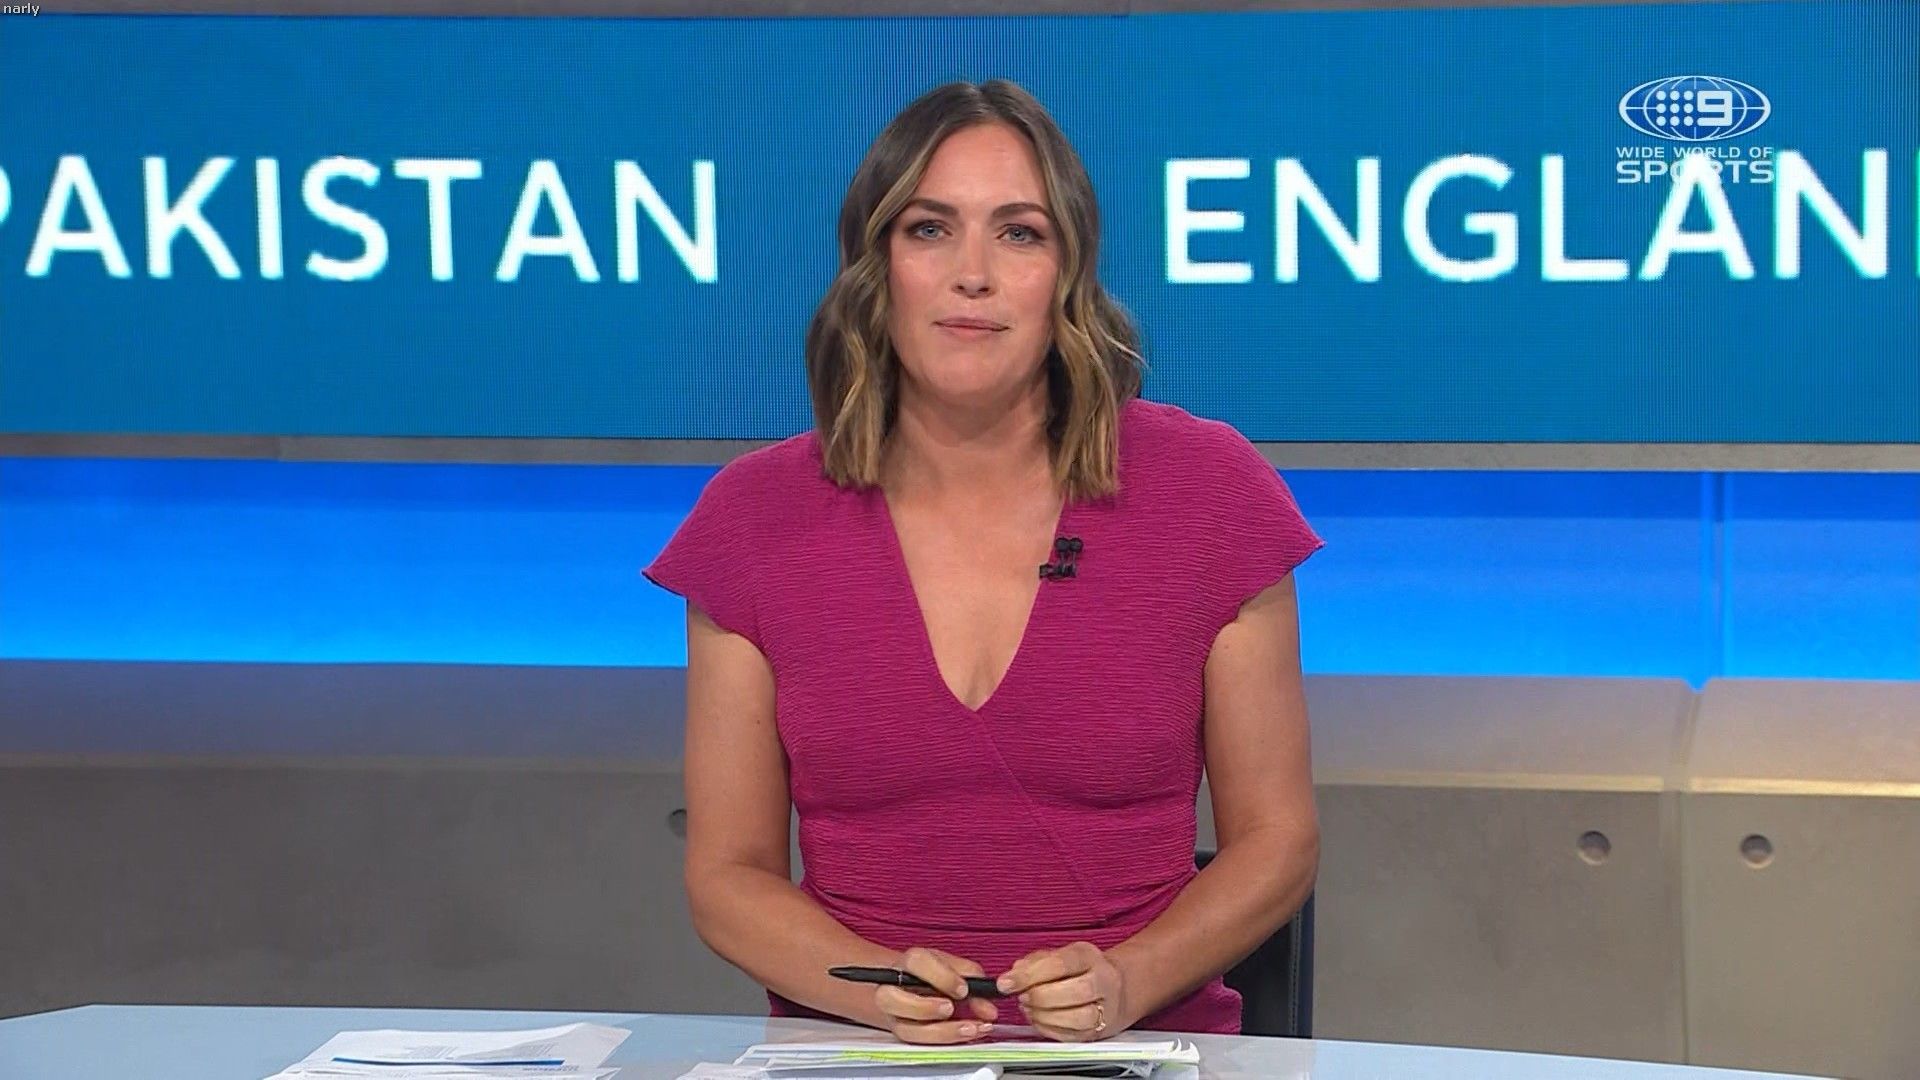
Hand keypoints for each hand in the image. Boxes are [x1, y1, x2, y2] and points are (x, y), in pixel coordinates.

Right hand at [873, 946, 998, 1043]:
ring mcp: (894, 1014)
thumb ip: (972, 979)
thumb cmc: (931, 973)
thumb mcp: (952, 965)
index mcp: (908, 963)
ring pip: (906, 1028)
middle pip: (894, 999)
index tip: (963, 989)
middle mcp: (893, 988)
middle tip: (951, 1009)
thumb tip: (988, 1007)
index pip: (916, 963)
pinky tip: (965, 1036)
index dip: (940, 977)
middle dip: (925, 1007)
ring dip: (941, 1032)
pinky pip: (918, 1043)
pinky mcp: (901, 1033)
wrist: (907, 985)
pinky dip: (944, 1041)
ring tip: (970, 1029)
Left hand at [996, 941, 1129, 1041]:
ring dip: (1046, 1016)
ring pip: (1079, 1017)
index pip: (1061, 963)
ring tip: (1029, 1009)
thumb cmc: (1080, 970)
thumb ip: (1034, 963)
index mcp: (1089, 956)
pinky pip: (1074, 1036)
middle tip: (1021, 998)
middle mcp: (1103, 980)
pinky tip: (1039, 1020)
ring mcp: (1105, 1008)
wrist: (1113, 988)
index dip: (1030, 975)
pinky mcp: (1099, 1031)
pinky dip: (1050, 1030)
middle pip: (1076, 991)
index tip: (1006, 983)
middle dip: (1040, 997)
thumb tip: (1013, 975)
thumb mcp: (1058, 955)